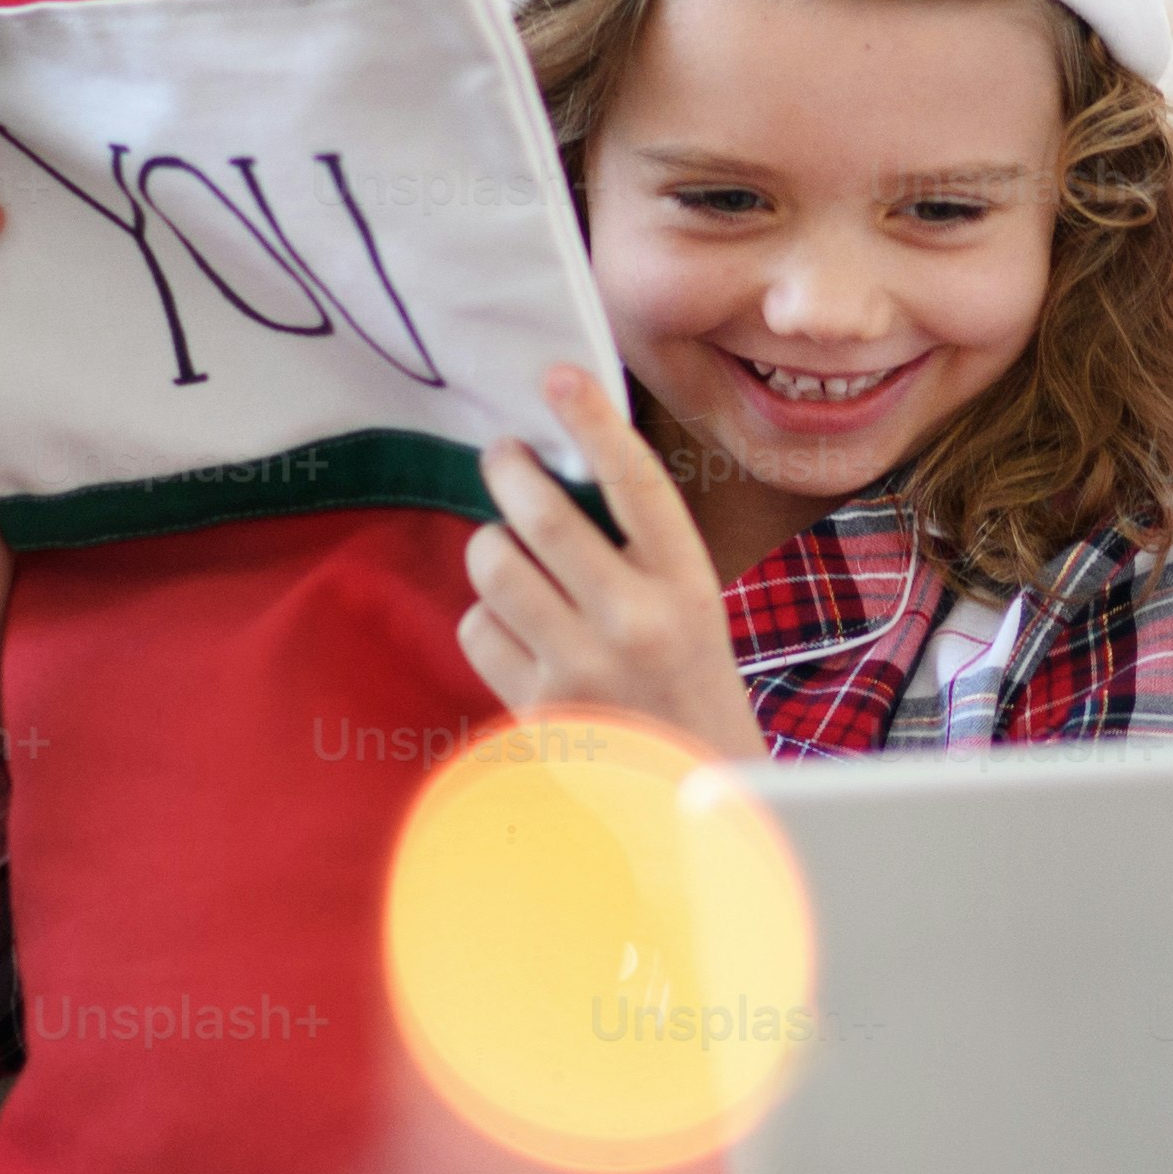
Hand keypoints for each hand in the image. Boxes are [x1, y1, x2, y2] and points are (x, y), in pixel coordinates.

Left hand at [459, 367, 767, 763]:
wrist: (696, 796)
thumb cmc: (687, 686)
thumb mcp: (689, 608)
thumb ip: (637, 551)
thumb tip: (556, 471)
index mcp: (688, 587)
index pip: (636, 485)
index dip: (594, 421)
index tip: (559, 377)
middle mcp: (637, 623)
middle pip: (542, 515)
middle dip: (509, 468)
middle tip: (504, 454)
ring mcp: (582, 667)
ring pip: (494, 564)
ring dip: (491, 547)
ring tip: (511, 554)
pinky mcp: (535, 707)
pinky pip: (476, 627)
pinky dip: (486, 619)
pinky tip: (517, 631)